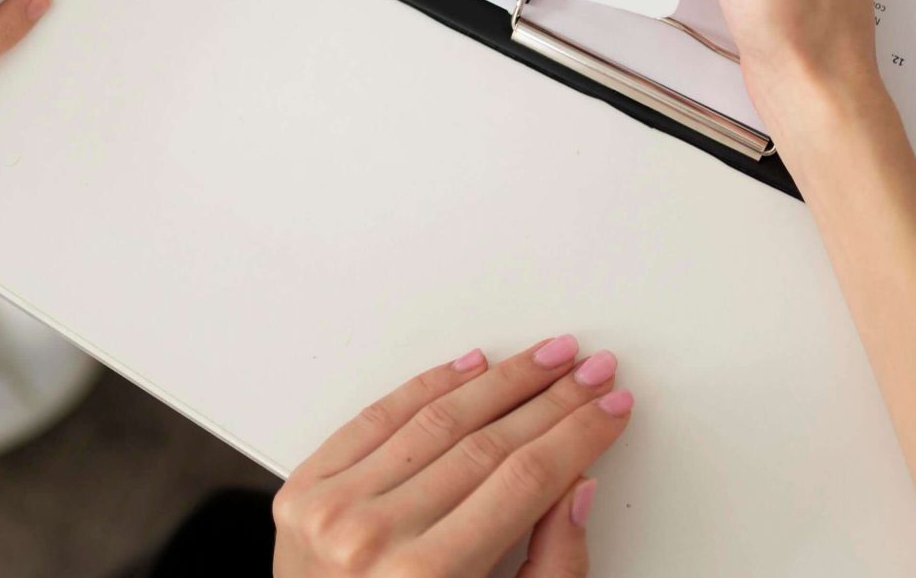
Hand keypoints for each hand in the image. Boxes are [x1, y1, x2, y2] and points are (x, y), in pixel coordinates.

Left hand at [273, 340, 633, 576]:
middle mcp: (374, 538)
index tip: (610, 408)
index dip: (578, 435)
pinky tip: (468, 367)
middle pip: (487, 444)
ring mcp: (333, 509)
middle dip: (551, 400)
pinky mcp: (305, 488)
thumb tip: (577, 485)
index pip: (524, 480)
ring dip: (500, 381)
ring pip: (435, 419)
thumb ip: (550, 567)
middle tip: (590, 372)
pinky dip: (427, 385)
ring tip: (543, 359)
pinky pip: (376, 418)